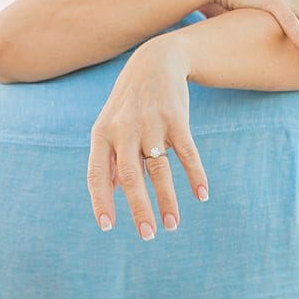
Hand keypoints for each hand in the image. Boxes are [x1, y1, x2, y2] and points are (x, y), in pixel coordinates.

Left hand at [86, 37, 208, 240]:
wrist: (154, 62)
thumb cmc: (129, 103)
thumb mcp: (110, 126)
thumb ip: (107, 159)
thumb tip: (108, 195)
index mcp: (102, 135)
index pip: (97, 174)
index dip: (101, 200)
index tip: (108, 227)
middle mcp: (124, 130)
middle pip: (129, 177)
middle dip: (139, 209)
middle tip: (148, 236)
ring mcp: (150, 124)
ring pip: (159, 169)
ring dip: (167, 200)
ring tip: (173, 225)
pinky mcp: (176, 119)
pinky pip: (187, 153)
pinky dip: (195, 175)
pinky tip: (202, 195)